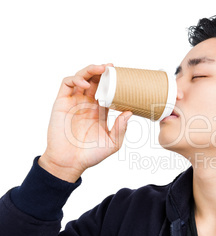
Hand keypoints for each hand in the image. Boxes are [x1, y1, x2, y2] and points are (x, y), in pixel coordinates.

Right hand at [39, 64, 132, 182]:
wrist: (70, 163)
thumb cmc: (91, 155)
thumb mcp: (112, 143)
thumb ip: (120, 128)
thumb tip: (129, 112)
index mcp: (99, 111)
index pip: (107, 90)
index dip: (113, 82)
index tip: (123, 76)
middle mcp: (86, 104)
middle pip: (94, 80)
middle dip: (102, 71)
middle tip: (112, 67)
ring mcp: (74, 102)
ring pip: (81, 78)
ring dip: (90, 70)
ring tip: (101, 68)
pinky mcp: (61, 103)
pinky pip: (67, 84)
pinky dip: (76, 79)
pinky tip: (85, 84)